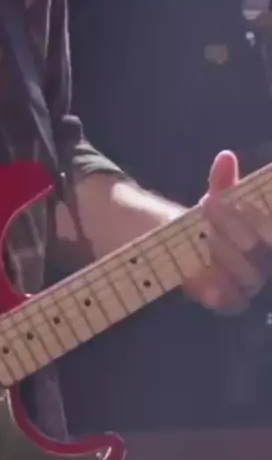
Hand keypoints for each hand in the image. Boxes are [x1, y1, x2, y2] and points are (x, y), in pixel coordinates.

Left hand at [184, 151, 271, 312]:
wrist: (195, 250)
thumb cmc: (218, 221)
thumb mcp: (220, 199)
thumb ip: (223, 182)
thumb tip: (225, 157)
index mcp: (268, 235)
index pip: (268, 226)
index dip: (255, 214)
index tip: (233, 196)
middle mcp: (266, 260)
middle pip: (259, 248)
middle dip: (235, 224)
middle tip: (209, 203)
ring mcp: (251, 283)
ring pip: (248, 275)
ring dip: (226, 254)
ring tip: (206, 237)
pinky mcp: (232, 302)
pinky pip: (232, 303)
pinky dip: (220, 295)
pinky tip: (208, 290)